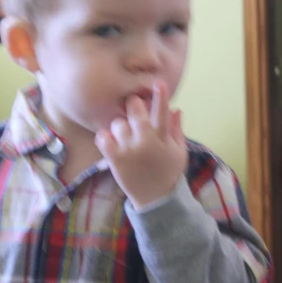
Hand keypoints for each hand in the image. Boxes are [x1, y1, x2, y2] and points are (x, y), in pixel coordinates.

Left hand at [95, 81, 187, 208]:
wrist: (156, 199)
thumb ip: (177, 129)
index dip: (160, 96)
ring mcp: (129, 150)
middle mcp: (145, 141)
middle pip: (136, 112)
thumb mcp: (178, 151)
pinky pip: (103, 138)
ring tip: (123, 133)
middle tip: (131, 104)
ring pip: (118, 123)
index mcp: (162, 138)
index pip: (162, 112)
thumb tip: (177, 109)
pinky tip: (108, 139)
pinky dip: (103, 136)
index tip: (158, 82)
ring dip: (119, 125)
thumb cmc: (168, 172)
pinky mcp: (115, 159)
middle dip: (132, 104)